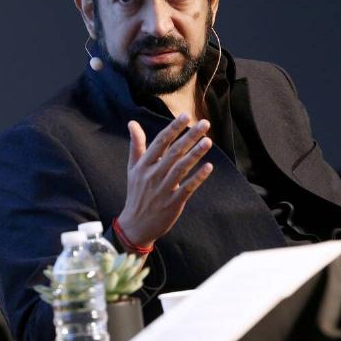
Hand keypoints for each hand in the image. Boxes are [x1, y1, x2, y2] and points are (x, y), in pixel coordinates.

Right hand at [116, 115, 213, 249]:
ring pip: (181, 168)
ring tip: (208, 141)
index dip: (173, 128)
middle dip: (190, 136)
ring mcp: (163, 189)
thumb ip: (136, 145)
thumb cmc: (136, 193)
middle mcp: (153, 175)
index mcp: (144, 165)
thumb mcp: (133, 168)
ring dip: (195, 154)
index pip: (160, 142)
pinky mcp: (173, 203)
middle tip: (204, 124)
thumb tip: (132, 123)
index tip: (186, 116)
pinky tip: (209, 167)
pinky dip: (198, 177)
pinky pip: (187, 188)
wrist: (135, 225)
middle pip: (173, 152)